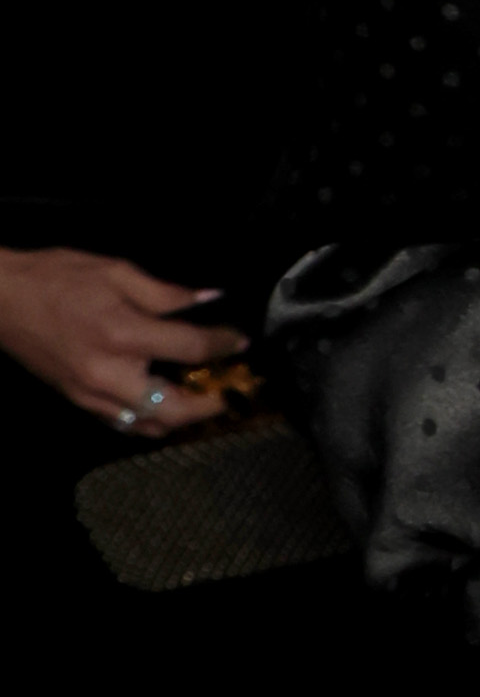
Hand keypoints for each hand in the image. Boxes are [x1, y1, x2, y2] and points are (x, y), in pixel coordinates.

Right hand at [0, 244, 243, 427]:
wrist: (1, 300)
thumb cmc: (56, 278)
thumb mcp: (116, 271)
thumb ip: (166, 293)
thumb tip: (208, 301)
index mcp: (122, 334)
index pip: (190, 348)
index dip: (223, 344)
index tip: (239, 341)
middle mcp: (109, 373)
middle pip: (175, 409)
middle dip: (210, 405)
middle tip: (230, 391)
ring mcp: (91, 394)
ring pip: (149, 426)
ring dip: (183, 420)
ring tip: (204, 400)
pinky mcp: (78, 401)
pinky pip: (123, 423)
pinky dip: (150, 422)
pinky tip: (165, 407)